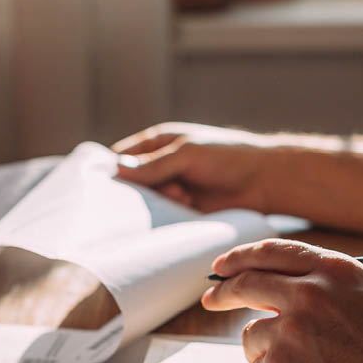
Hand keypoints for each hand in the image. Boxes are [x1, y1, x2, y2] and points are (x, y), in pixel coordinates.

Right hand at [112, 122, 278, 212]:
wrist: (264, 181)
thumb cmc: (227, 157)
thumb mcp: (187, 154)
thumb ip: (154, 165)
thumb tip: (117, 169)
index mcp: (158, 143)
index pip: (122, 156)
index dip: (110, 170)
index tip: (99, 187)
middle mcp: (161, 167)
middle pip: (131, 184)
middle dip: (133, 193)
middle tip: (139, 199)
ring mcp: (172, 190)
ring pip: (148, 203)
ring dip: (154, 205)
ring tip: (173, 201)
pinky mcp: (183, 211)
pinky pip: (165, 217)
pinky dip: (166, 219)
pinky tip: (175, 214)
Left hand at [201, 239, 362, 362]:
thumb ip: (325, 281)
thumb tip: (277, 279)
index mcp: (333, 271)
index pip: (270, 252)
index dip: (239, 257)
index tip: (222, 268)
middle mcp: (309, 295)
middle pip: (245, 284)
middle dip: (222, 292)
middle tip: (211, 299)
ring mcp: (291, 333)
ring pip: (252, 334)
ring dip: (267, 350)